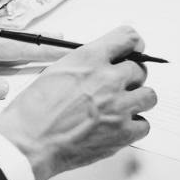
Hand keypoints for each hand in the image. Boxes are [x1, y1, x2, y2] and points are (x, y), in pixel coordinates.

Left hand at [0, 22, 64, 97]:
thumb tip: (3, 89)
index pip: (16, 50)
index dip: (42, 51)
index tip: (64, 51)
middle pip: (16, 42)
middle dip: (41, 44)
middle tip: (67, 44)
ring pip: (5, 41)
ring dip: (26, 43)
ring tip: (47, 45)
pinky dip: (9, 44)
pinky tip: (12, 48)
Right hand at [0, 26, 156, 179]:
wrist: (30, 140)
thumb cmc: (35, 108)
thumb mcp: (57, 69)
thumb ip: (86, 63)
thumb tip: (103, 63)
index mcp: (90, 58)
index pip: (128, 38)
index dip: (133, 44)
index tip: (133, 49)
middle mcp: (109, 79)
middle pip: (140, 69)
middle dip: (130, 76)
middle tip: (117, 86)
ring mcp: (119, 107)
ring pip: (149, 96)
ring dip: (137, 99)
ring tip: (121, 106)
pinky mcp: (123, 133)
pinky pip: (144, 124)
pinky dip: (134, 126)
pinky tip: (118, 126)